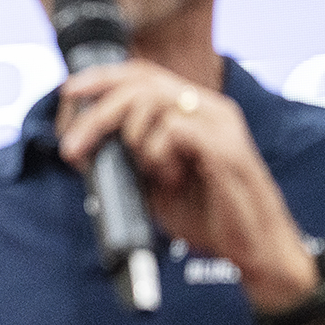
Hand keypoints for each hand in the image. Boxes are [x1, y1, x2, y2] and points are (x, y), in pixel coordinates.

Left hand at [54, 58, 314, 310]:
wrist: (255, 249)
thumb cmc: (212, 218)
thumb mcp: (156, 184)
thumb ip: (129, 159)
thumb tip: (85, 148)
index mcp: (195, 111)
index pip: (143, 74)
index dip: (102, 77)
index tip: (69, 93)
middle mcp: (209, 108)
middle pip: (141, 82)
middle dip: (97, 114)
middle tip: (73, 148)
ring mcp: (220, 123)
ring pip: (153, 101)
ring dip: (131, 140)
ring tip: (148, 173)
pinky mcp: (226, 145)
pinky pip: (173, 130)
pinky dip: (158, 155)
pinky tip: (170, 178)